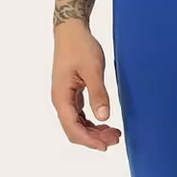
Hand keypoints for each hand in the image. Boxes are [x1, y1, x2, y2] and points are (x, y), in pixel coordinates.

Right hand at [51, 20, 121, 151]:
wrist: (71, 31)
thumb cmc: (80, 46)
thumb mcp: (92, 69)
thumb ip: (98, 94)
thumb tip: (103, 117)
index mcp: (61, 96)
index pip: (73, 128)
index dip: (89, 140)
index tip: (106, 145)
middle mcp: (60, 101)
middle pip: (74, 131)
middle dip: (94, 138)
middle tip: (116, 138)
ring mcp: (65, 99)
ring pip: (78, 125)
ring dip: (95, 132)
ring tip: (115, 133)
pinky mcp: (72, 95)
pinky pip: (81, 117)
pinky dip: (93, 123)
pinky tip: (106, 124)